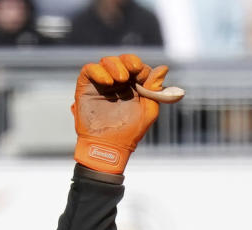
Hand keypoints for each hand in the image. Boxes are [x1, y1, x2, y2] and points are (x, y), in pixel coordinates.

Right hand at [73, 53, 176, 173]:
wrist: (109, 147)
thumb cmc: (130, 133)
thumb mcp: (148, 111)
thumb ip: (155, 90)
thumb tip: (164, 68)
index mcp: (133, 86)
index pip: (137, 66)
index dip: (140, 67)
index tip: (142, 73)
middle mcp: (117, 82)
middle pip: (122, 60)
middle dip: (128, 61)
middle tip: (133, 69)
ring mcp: (102, 82)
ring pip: (107, 61)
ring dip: (115, 66)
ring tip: (121, 79)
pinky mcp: (87, 85)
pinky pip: (90, 69)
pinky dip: (98, 71)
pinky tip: (107, 82)